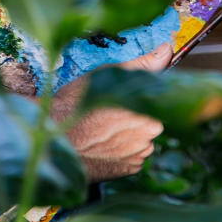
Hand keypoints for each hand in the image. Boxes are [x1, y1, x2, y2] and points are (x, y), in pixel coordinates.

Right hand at [51, 42, 171, 180]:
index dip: (139, 97)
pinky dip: (123, 148)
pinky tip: (106, 140)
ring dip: (130, 132)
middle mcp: (148, 141)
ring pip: (142, 138)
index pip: (157, 102)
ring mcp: (137, 158)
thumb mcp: (107, 76)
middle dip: (135, 114)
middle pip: (150, 121)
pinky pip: (133, 155)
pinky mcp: (128, 171)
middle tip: (112, 110)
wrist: (56, 139)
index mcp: (149, 116)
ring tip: (106, 125)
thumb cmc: (77, 105)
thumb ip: (142, 65)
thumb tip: (166, 50)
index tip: (123, 97)